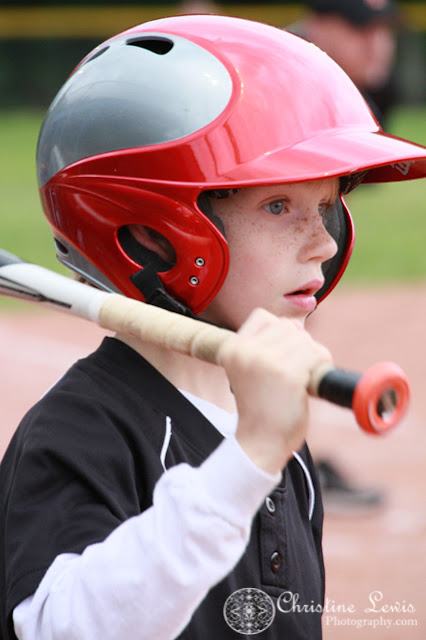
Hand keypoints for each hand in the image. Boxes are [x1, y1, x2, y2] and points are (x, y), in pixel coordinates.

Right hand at [218, 308, 331, 473]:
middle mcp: (247, 351)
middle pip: (287, 326)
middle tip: (298, 370)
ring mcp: (268, 361)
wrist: (259, 444)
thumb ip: (267, 348)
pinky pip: (315, 356)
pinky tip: (310, 384)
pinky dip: (320, 367)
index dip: (278, 331)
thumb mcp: (249, 372)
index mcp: (233, 348)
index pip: (262, 317)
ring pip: (304, 340)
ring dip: (312, 356)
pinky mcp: (289, 374)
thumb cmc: (260, 410)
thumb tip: (298, 326)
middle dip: (299, 345)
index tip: (281, 354)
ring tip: (304, 377)